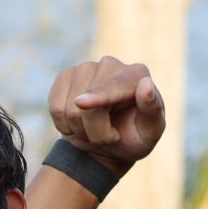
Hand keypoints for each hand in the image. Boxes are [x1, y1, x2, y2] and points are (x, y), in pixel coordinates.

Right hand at [47, 56, 166, 173]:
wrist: (109, 144)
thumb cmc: (134, 138)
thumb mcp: (150, 133)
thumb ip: (152, 110)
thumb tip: (146, 83)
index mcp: (137, 75)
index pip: (114, 87)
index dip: (98, 96)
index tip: (81, 104)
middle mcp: (111, 65)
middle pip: (90, 106)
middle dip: (96, 132)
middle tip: (109, 138)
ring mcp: (86, 67)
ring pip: (71, 108)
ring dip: (80, 130)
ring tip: (93, 130)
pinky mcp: (66, 76)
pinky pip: (55, 106)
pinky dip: (64, 124)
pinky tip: (77, 123)